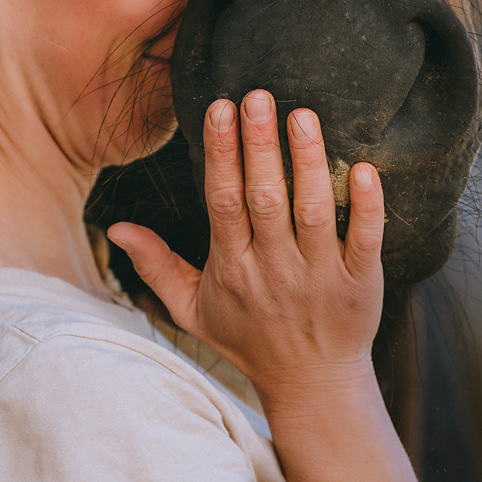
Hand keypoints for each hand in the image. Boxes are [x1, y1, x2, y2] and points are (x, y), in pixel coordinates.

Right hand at [106, 90, 385, 400]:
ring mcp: (319, 276)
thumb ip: (157, 267)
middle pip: (263, 198)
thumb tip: (117, 228)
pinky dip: (365, 205)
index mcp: (232, 267)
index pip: (223, 201)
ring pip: (311, 211)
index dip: (221, 153)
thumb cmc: (249, 340)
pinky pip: (364, 239)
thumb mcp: (192, 310)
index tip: (220, 108)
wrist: (311, 386)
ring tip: (302, 115)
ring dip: (306, 162)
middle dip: (259, 145)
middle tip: (258, 95)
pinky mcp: (360, 284)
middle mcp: (274, 269)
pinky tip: (364, 168)